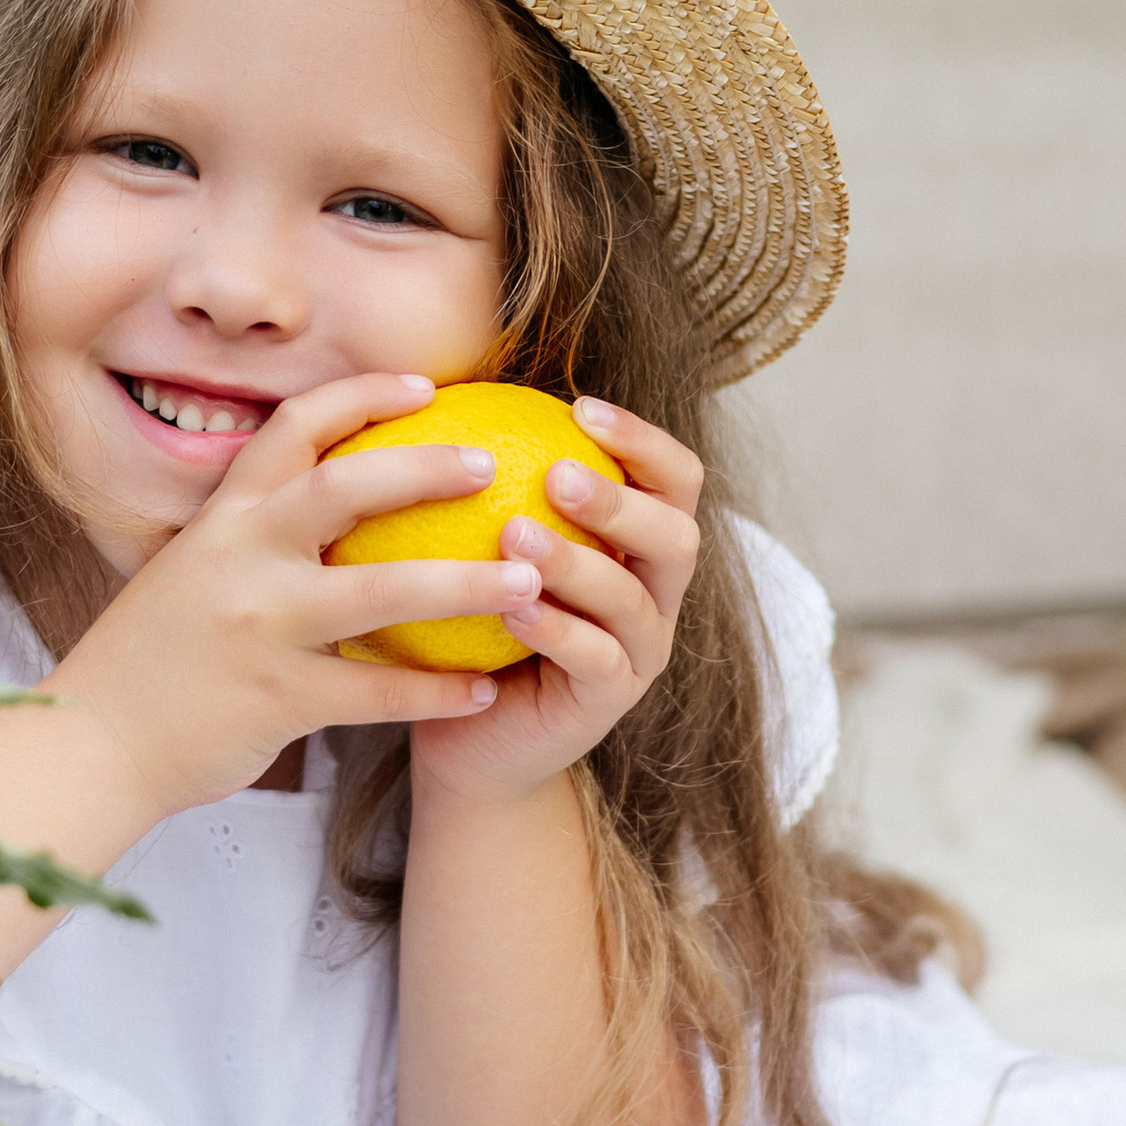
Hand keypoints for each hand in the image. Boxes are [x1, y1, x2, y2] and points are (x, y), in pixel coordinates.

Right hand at [43, 374, 546, 822]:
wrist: (92, 741)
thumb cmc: (156, 655)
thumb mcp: (194, 568)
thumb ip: (255, 535)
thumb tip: (336, 501)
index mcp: (223, 517)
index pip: (294, 428)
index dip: (363, 396)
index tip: (426, 387)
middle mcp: (240, 556)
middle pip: (346, 488)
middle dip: (427, 469)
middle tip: (493, 464)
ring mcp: (259, 626)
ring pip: (382, 591)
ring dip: (465, 584)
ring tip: (529, 579)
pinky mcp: (277, 697)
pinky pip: (377, 692)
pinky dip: (437, 690)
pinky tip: (484, 689)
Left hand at [404, 397, 701, 809]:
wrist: (474, 735)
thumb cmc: (475, 621)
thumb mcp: (487, 545)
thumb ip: (492, 483)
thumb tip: (448, 390)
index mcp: (640, 545)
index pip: (675, 478)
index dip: (642, 438)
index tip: (577, 407)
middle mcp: (656, 595)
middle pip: (677, 535)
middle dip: (621, 500)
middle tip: (554, 475)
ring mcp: (640, 653)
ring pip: (632, 599)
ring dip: (577, 562)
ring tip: (514, 535)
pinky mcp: (610, 702)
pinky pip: (596, 660)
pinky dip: (556, 629)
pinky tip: (510, 608)